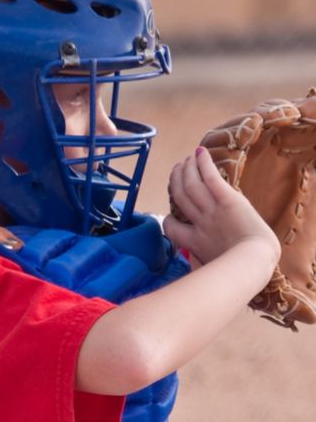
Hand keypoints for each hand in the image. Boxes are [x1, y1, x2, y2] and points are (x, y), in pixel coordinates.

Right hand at [163, 147, 280, 268]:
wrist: (254, 260)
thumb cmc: (240, 269)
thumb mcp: (213, 267)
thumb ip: (202, 261)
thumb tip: (196, 270)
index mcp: (195, 241)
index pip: (170, 227)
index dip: (168, 219)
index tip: (172, 213)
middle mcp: (200, 222)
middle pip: (180, 196)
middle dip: (176, 181)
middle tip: (178, 171)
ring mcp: (212, 210)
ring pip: (191, 184)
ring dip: (187, 169)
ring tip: (187, 160)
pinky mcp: (227, 200)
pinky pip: (210, 178)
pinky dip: (203, 164)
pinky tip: (200, 152)